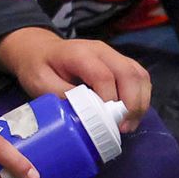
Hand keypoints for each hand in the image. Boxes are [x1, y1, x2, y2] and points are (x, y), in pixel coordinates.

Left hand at [0, 27, 149, 127]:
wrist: (38, 50)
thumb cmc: (38, 66)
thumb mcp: (39, 82)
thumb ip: (62, 95)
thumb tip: (86, 114)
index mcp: (78, 53)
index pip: (103, 75)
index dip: (108, 99)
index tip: (106, 120)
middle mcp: (100, 50)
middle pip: (129, 73)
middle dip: (132, 104)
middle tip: (123, 127)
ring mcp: (113, 54)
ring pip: (139, 75)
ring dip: (140, 102)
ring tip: (128, 125)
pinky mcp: (120, 62)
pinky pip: (140, 78)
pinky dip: (141, 97)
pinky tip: (130, 114)